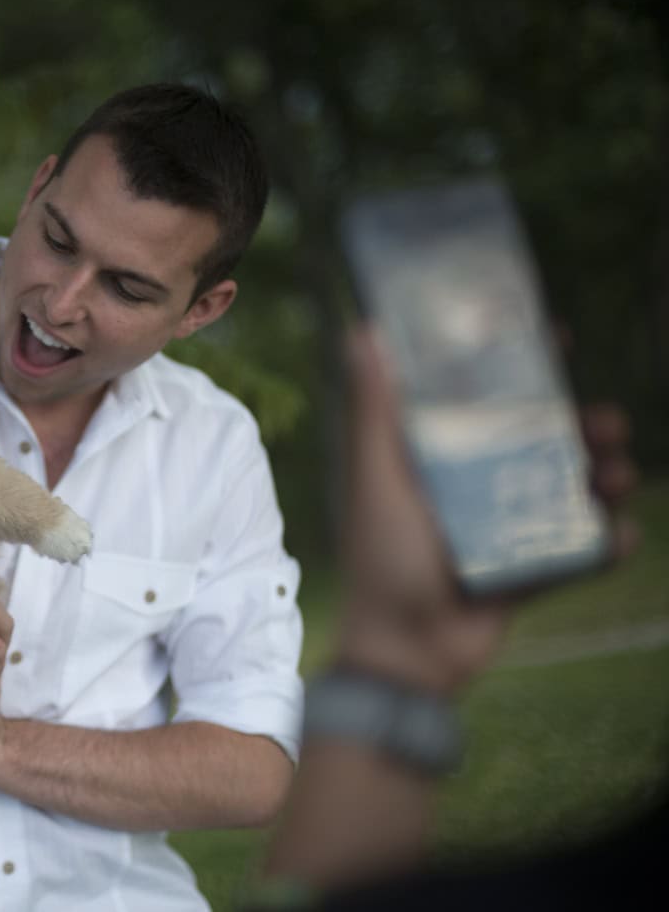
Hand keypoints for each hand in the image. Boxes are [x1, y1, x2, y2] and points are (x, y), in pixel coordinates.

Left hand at [337, 326, 638, 694]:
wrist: (406, 651)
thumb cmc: (382, 560)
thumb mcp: (377, 479)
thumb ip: (375, 412)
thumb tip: (363, 331)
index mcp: (440, 457)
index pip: (487, 398)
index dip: (523, 367)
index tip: (557, 336)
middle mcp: (477, 485)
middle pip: (546, 438)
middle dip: (584, 423)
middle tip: (603, 420)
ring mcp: (510, 528)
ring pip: (575, 487)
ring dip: (607, 475)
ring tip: (614, 475)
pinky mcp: (535, 570)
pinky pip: (584, 550)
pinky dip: (609, 542)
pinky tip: (619, 535)